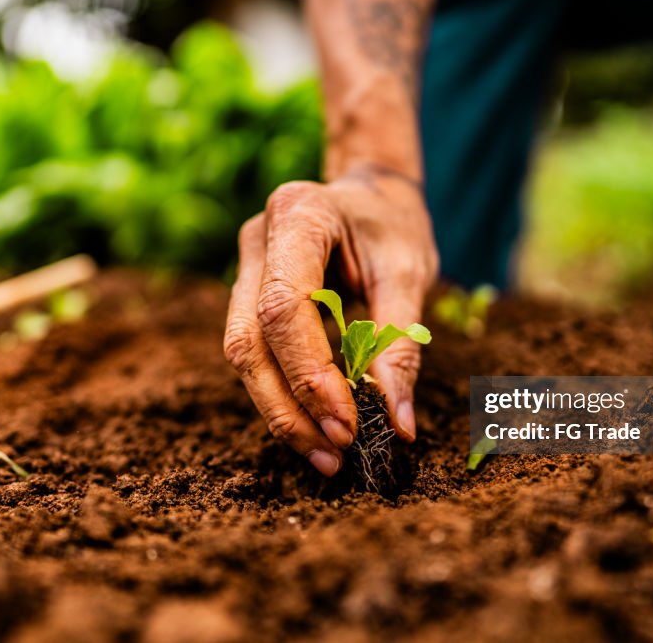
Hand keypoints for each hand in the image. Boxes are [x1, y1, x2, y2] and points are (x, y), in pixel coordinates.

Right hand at [223, 167, 438, 475]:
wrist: (372, 195)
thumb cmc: (393, 228)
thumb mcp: (410, 274)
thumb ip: (399, 345)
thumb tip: (399, 424)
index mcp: (297, 215)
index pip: (284, 307)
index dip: (309, 374)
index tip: (348, 425)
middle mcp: (257, 239)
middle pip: (249, 339)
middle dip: (288, 406)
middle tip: (335, 455)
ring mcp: (244, 267)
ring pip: (242, 353)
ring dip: (280, 412)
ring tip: (326, 456)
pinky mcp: (247, 294)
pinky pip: (255, 353)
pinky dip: (282, 396)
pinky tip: (314, 429)